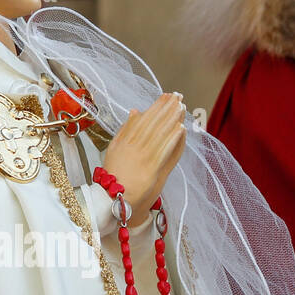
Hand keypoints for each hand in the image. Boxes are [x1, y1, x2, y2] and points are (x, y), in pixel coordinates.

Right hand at [101, 92, 187, 224]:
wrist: (113, 198)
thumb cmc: (115, 174)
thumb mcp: (115, 148)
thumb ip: (126, 130)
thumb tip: (135, 111)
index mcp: (124, 140)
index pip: (143, 119)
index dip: (156, 107)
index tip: (166, 96)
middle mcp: (133, 147)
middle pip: (153, 124)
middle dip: (166, 109)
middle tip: (178, 97)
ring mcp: (142, 158)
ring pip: (159, 135)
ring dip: (172, 120)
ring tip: (182, 108)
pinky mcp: (151, 169)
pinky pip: (164, 152)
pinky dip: (173, 140)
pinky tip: (181, 129)